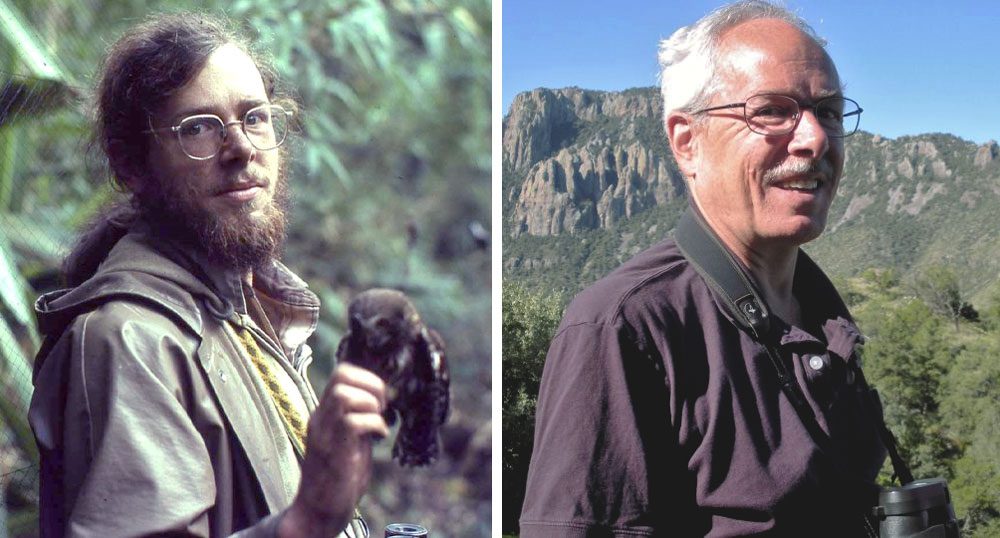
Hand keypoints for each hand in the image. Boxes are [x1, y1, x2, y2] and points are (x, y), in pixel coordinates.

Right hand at [280, 363, 388, 537]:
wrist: (318, 511)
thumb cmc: (339, 478)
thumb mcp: (351, 440)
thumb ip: (359, 419)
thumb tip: (382, 402)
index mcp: (324, 413)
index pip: (341, 373)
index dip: (368, 378)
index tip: (381, 400)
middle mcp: (320, 418)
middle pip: (341, 375)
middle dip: (372, 384)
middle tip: (382, 407)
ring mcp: (324, 433)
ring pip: (344, 395)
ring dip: (371, 404)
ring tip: (378, 422)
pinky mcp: (333, 451)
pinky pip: (353, 422)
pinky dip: (374, 425)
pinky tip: (379, 438)